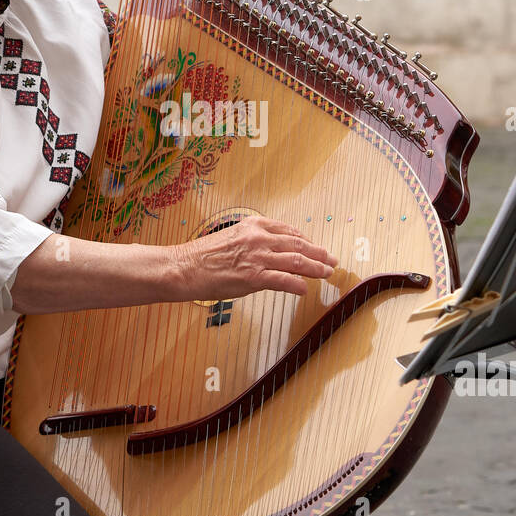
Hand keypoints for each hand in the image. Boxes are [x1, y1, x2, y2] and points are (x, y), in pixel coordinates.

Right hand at [171, 216, 336, 300]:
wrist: (184, 267)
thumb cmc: (202, 256)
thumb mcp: (232, 237)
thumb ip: (253, 242)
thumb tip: (270, 252)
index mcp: (253, 225)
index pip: (289, 231)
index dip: (307, 240)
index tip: (316, 247)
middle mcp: (258, 238)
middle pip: (298, 244)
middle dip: (319, 253)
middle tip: (332, 260)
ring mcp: (257, 257)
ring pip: (296, 261)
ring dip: (316, 267)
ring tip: (327, 273)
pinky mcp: (253, 277)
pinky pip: (283, 281)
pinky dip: (298, 285)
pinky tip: (305, 289)